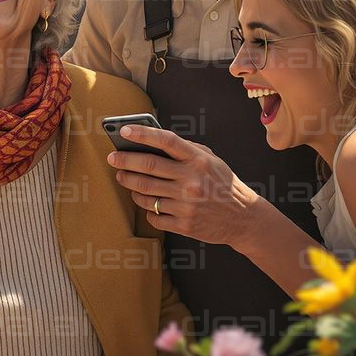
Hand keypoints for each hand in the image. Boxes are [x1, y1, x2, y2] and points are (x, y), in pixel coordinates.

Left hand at [107, 125, 256, 246]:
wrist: (243, 218)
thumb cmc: (221, 182)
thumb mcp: (209, 158)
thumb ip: (184, 149)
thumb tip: (151, 141)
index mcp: (198, 160)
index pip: (165, 141)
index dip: (143, 134)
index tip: (124, 131)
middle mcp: (191, 180)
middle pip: (148, 167)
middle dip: (125, 161)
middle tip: (113, 158)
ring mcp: (187, 204)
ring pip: (147, 192)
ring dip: (130, 184)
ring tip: (124, 178)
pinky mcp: (185, 225)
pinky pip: (154, 215)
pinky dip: (146, 208)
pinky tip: (144, 201)